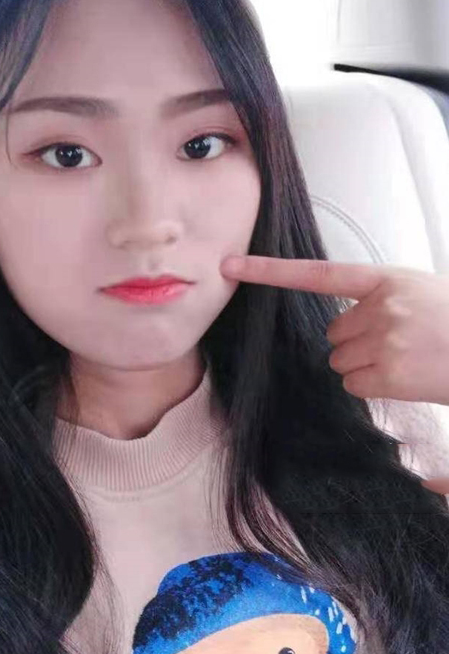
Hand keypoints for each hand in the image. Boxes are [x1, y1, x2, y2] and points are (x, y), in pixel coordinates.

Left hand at [220, 255, 448, 495]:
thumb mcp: (421, 292)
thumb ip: (381, 299)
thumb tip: (345, 324)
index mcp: (388, 279)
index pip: (318, 273)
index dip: (270, 271)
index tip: (231, 267)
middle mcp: (381, 306)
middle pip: (334, 333)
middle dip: (358, 341)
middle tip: (400, 343)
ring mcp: (384, 339)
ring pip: (341, 361)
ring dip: (367, 366)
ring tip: (408, 359)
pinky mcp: (389, 372)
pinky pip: (354, 384)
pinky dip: (374, 386)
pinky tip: (406, 377)